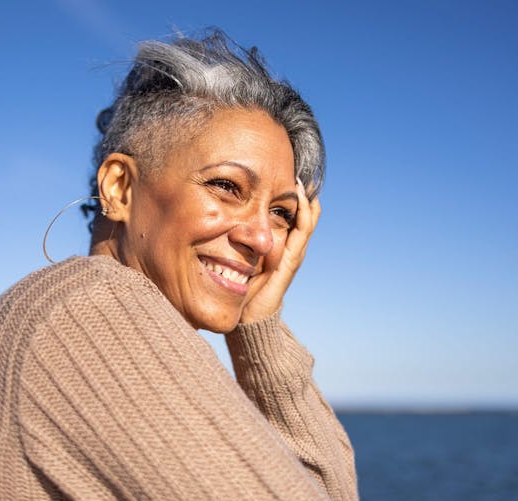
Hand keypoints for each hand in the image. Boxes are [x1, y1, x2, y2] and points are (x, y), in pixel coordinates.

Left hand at [239, 179, 320, 323]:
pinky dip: (306, 213)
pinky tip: (304, 198)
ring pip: (306, 218)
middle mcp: (289, 247)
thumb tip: (210, 221)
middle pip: (301, 213)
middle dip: (300, 191)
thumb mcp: (233, 258)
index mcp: (278, 245)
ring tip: (302, 177)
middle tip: (296, 168)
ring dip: (306, 197)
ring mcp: (293, 252)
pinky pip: (303, 231)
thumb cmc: (240, 288)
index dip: (287, 195)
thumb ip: (229, 243)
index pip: (288, 214)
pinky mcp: (292, 260)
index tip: (280, 173)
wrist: (249, 316)